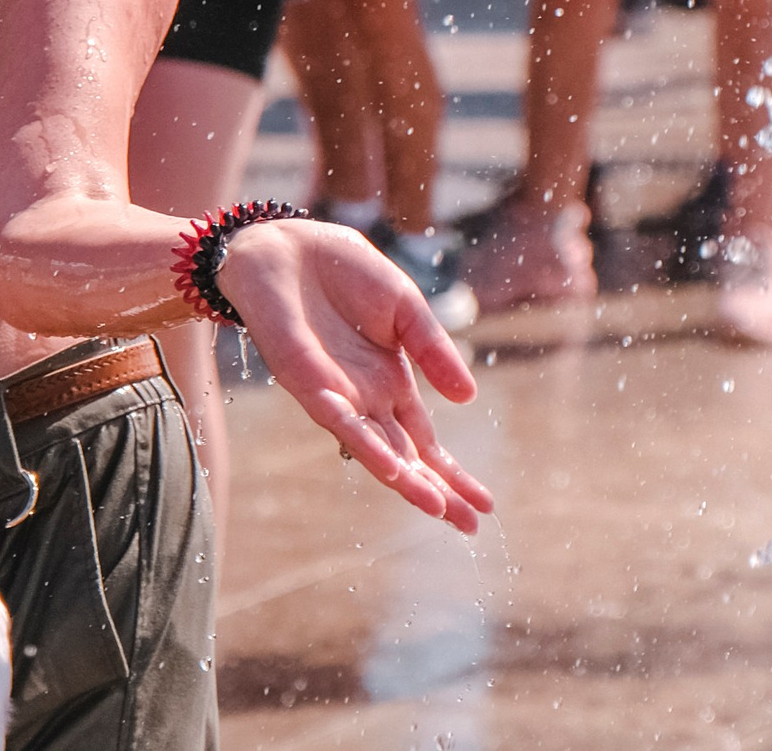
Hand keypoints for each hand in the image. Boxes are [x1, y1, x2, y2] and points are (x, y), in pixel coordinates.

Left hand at [216, 220, 493, 532]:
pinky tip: (390, 467)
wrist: (285, 244)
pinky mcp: (304, 380)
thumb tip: (468, 399)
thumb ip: (432, 350)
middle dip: (438, 491)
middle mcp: (364, 398)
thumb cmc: (341, 272)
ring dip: (405, 479)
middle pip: (405, 457)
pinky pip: (337, 419)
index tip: (486, 506)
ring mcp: (335, 394)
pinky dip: (365, 444)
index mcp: (391, 382)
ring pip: (374, 449)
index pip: (425, 440)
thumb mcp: (405, 306)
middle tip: (471, 528)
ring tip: (437, 507)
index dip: (453, 473)